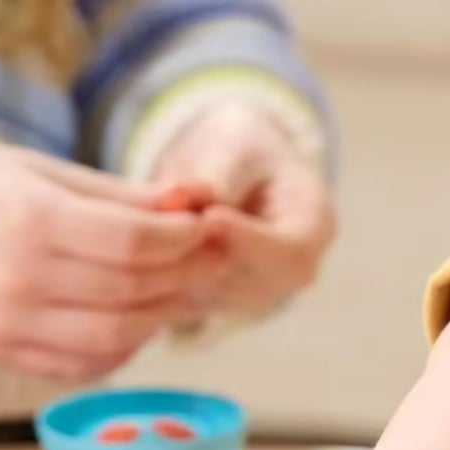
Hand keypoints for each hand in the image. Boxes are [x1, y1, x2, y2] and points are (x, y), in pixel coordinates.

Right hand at [0, 137, 218, 380]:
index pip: (134, 241)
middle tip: (207, 261)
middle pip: (132, 292)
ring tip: (176, 293)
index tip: (204, 226)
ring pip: (115, 338)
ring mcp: (9, 325)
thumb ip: (112, 196)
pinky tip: (132, 323)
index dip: (182, 238)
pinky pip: (81, 365)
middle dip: (183, 276)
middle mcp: (21, 279)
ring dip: (159, 318)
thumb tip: (187, 209)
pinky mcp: (0, 354)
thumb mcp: (34, 167)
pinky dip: (120, 350)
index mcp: (30, 219)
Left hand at [153, 100, 334, 316]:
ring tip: (145, 225)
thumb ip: (220, 173)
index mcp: (315, 229)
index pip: (290, 253)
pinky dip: (156, 276)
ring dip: (173, 266)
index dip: (250, 241)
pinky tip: (134, 247)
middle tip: (162, 221)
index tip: (211, 218)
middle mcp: (288, 276)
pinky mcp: (210, 306)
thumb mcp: (238, 143)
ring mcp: (250, 298)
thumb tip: (188, 202)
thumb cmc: (242, 148)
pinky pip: (180, 300)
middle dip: (203, 256)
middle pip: (247, 284)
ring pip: (209, 296)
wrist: (231, 171)